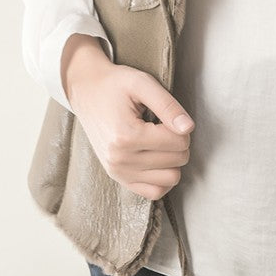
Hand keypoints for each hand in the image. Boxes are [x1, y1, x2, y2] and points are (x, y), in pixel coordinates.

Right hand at [62, 34, 193, 200]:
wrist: (87, 92)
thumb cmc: (115, 85)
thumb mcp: (142, 83)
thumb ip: (168, 105)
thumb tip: (189, 128)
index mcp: (126, 136)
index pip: (179, 142)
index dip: (182, 126)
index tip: (168, 115)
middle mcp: (120, 160)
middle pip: (177, 160)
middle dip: (179, 141)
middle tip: (164, 125)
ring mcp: (118, 172)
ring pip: (170, 178)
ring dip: (173, 159)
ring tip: (160, 140)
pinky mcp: (118, 178)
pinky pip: (154, 192)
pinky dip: (163, 177)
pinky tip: (157, 157)